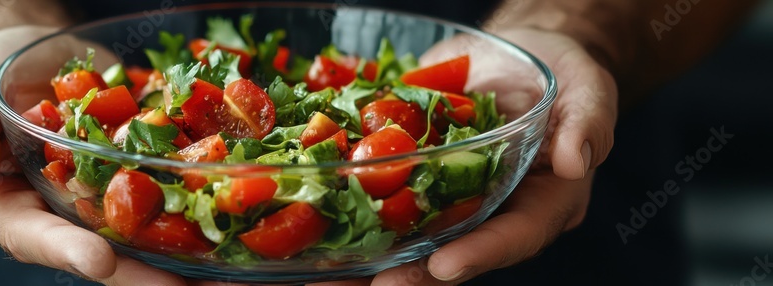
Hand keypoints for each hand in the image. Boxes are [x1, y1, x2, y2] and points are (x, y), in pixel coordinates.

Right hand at [0, 26, 235, 285]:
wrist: (39, 58)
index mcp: (8, 207)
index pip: (34, 236)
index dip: (67, 250)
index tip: (102, 261)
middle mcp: (60, 216)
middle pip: (101, 255)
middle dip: (145, 276)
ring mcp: (103, 203)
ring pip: (144, 239)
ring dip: (185, 259)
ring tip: (229, 273)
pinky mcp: (138, 180)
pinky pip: (169, 199)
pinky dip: (203, 211)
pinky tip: (242, 223)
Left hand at [319, 27, 615, 284]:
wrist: (520, 52)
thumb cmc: (564, 75)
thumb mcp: (588, 90)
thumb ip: (588, 124)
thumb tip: (576, 162)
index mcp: (539, 203)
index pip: (514, 236)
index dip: (480, 253)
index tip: (442, 266)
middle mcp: (490, 211)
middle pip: (451, 253)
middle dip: (409, 276)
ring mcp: (449, 197)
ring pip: (408, 237)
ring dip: (368, 259)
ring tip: (326, 279)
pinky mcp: (415, 174)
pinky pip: (383, 197)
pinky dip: (347, 209)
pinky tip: (310, 221)